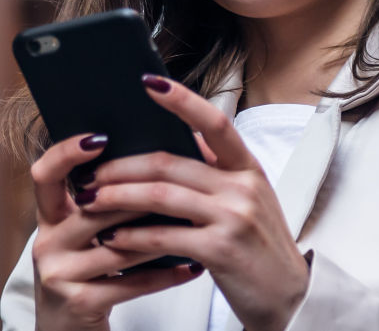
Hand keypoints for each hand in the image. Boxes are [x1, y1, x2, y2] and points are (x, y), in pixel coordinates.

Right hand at [28, 130, 206, 330]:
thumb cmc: (88, 277)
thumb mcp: (86, 239)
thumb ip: (105, 205)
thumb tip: (153, 160)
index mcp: (50, 219)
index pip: (45, 174)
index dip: (66, 153)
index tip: (100, 137)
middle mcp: (47, 243)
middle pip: (94, 209)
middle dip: (138, 196)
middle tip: (179, 182)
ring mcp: (60, 274)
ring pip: (118, 245)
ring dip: (160, 234)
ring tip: (195, 222)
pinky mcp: (78, 303)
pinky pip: (130, 283)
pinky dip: (165, 275)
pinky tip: (192, 267)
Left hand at [77, 75, 310, 330]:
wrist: (289, 296)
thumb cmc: (258, 247)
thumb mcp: (246, 200)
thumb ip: (214, 173)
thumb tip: (166, 148)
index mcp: (247, 168)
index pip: (215, 122)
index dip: (182, 100)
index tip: (149, 83)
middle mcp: (242, 186)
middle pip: (170, 163)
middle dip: (122, 166)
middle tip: (90, 173)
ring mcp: (233, 217)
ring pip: (161, 195)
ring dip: (117, 198)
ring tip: (89, 201)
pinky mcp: (220, 249)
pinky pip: (164, 235)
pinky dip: (132, 236)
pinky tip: (112, 238)